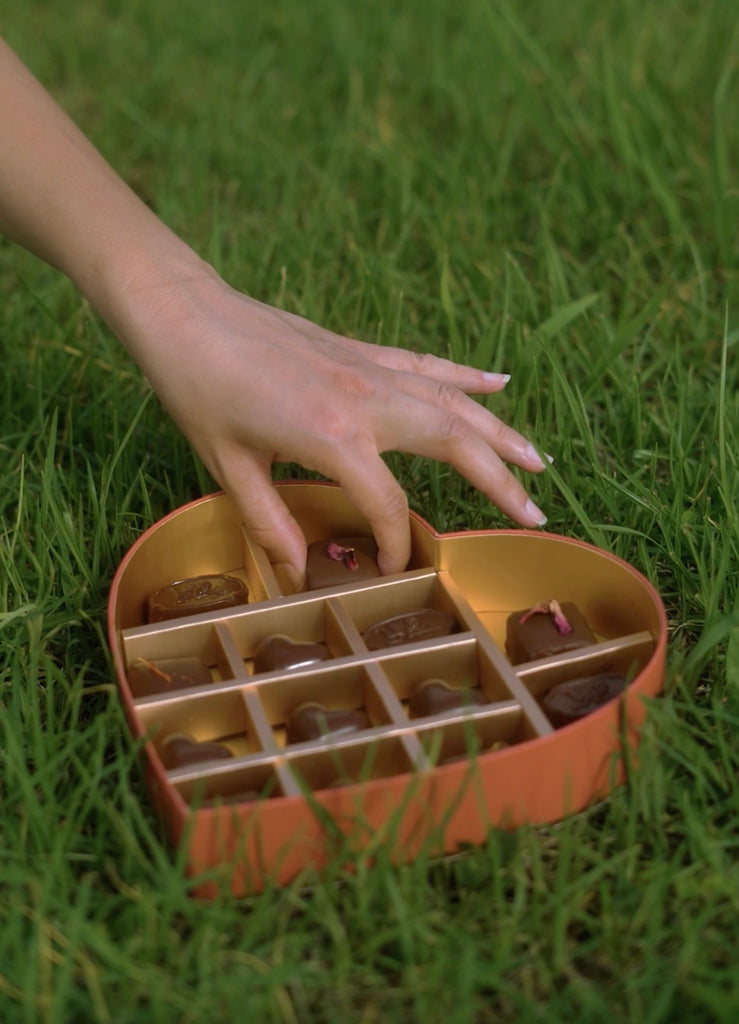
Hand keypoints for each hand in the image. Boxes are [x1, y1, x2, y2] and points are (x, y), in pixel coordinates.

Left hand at [118, 259, 547, 587]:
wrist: (186, 315)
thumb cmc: (200, 390)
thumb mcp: (229, 467)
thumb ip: (271, 520)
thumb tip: (301, 568)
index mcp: (334, 437)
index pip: (389, 503)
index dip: (394, 542)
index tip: (391, 568)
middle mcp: (366, 400)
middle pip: (454, 444)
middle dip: (499, 482)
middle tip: (536, 515)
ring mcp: (369, 369)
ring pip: (454, 403)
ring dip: (500, 432)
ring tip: (538, 461)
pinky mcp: (361, 351)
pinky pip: (428, 366)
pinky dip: (466, 376)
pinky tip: (498, 383)